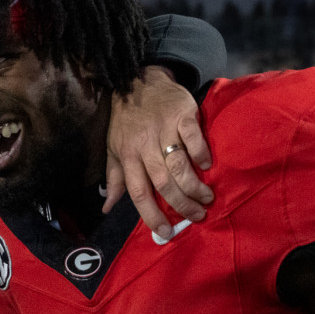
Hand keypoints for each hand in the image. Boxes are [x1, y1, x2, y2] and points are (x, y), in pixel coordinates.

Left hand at [105, 65, 213, 238]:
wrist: (136, 80)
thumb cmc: (126, 120)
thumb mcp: (114, 148)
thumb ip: (115, 178)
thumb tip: (107, 208)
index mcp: (127, 155)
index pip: (137, 191)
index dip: (150, 214)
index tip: (165, 232)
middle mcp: (144, 144)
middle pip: (162, 182)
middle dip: (180, 204)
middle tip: (197, 217)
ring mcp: (164, 128)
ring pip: (179, 164)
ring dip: (194, 186)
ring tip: (206, 198)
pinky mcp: (182, 114)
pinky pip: (193, 137)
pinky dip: (201, 154)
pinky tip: (207, 166)